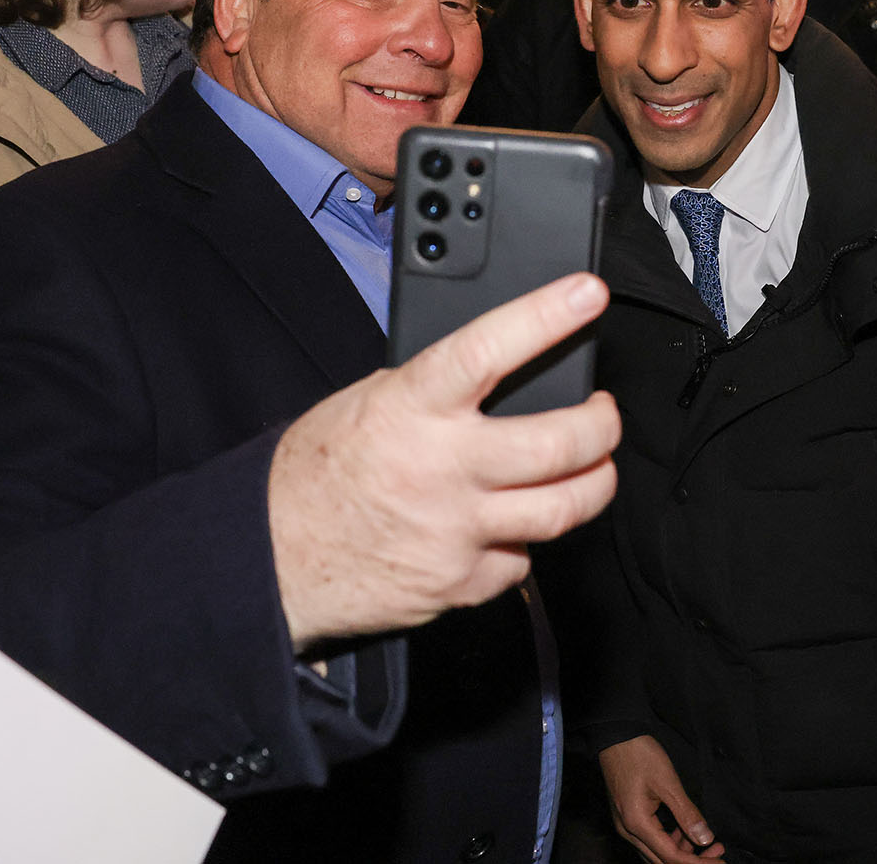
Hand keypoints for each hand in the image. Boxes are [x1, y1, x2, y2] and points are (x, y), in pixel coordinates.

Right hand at [267, 273, 621, 648]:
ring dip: (594, 482)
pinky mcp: (462, 582)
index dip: (546, 317)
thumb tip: (500, 371)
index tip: (587, 294)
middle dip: (601, 423)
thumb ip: (433, 391)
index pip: (489, 350)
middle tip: (603, 412)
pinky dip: (524, 540)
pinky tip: (509, 523)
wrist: (273, 557)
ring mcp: (456, 530)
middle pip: (559, 443)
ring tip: (593, 465)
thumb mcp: (367, 404)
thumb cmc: (317, 475)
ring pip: (563, 508)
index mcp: (410, 409)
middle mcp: (441, 468)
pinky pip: (524, 560)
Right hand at [599, 735, 724, 863]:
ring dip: (682, 852)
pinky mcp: (627, 818)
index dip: (697, 863)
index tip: (720, 862)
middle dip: (691, 860)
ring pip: (656, 852)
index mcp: (636, 824)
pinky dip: (670, 841)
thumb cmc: (639, 754)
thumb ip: (687, 813)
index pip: (671, 857)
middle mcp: (627, 831)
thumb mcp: (668, 782)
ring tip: (707, 842)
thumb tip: (705, 838)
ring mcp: (625, 825)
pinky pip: (650, 840)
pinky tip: (685, 832)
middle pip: (662, 861)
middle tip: (717, 853)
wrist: (615, 736)